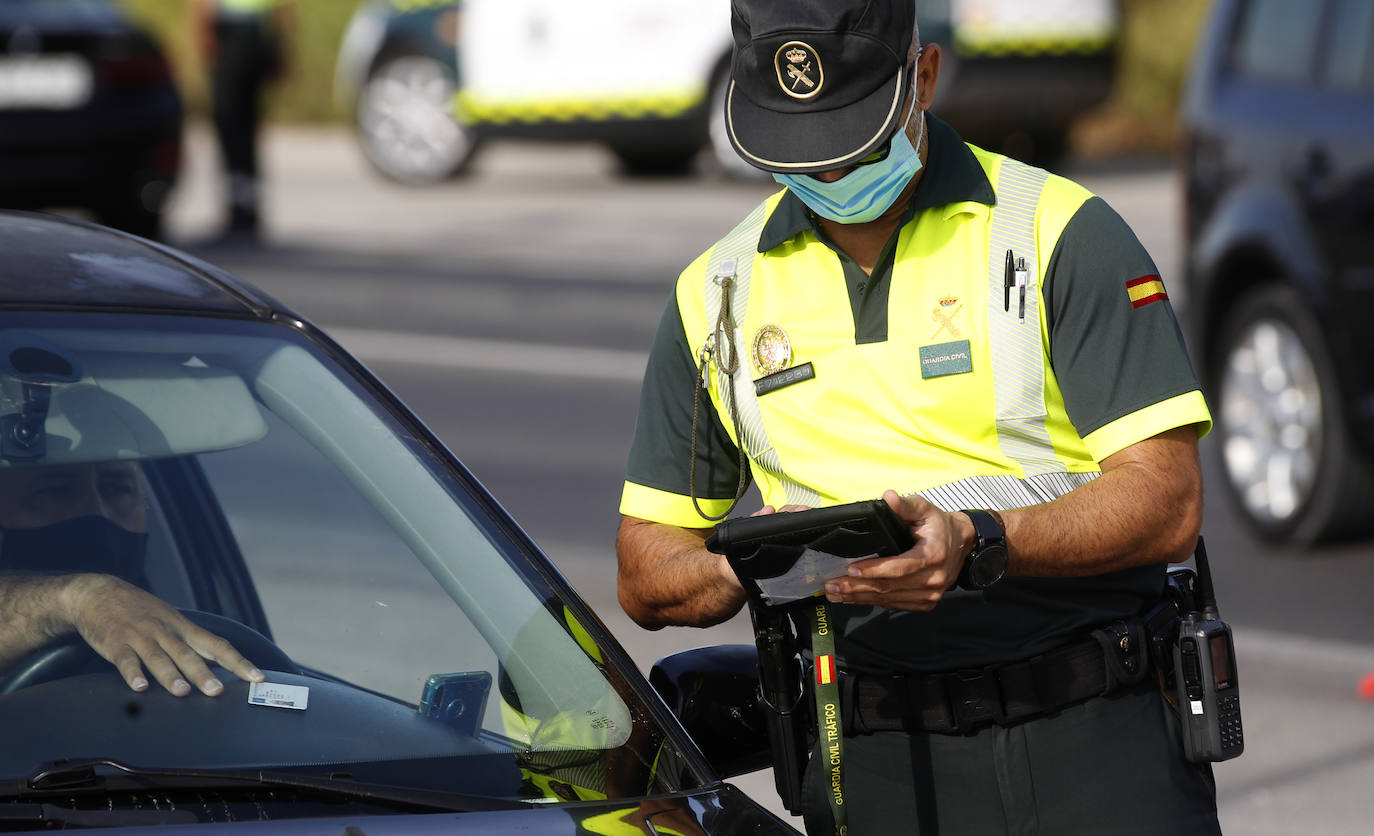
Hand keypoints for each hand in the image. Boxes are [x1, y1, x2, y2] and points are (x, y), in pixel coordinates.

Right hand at [63, 574, 264, 695]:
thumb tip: (216, 663)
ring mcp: (140, 636)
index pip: (216, 644)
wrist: (97, 592)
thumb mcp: (170, 620)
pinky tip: (139, 687)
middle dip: (203, 673)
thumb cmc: (139, 611)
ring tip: (182, 692)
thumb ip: (189, 641)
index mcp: (183, 627)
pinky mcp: (115, 643)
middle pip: (188, 654)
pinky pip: (126, 660)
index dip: (238, 661)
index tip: (256, 676)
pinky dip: (133, 673)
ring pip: (159, 658)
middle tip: (217, 691)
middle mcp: (165, 631)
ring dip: (170, 675)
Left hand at [822, 490, 969, 610]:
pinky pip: (894, 604)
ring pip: (889, 599)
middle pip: (889, 586)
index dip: (874, 570)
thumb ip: (905, 505)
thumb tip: (888, 497)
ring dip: (859, 597)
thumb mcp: (924, 508)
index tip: (851, 569)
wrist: (961, 544)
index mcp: (933, 555)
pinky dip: (872, 602)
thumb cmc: (938, 525)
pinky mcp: (925, 603)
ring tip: (834, 593)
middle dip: (857, 587)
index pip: (900, 567)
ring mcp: (930, 594)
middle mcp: (933, 579)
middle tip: (831, 585)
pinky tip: (853, 598)